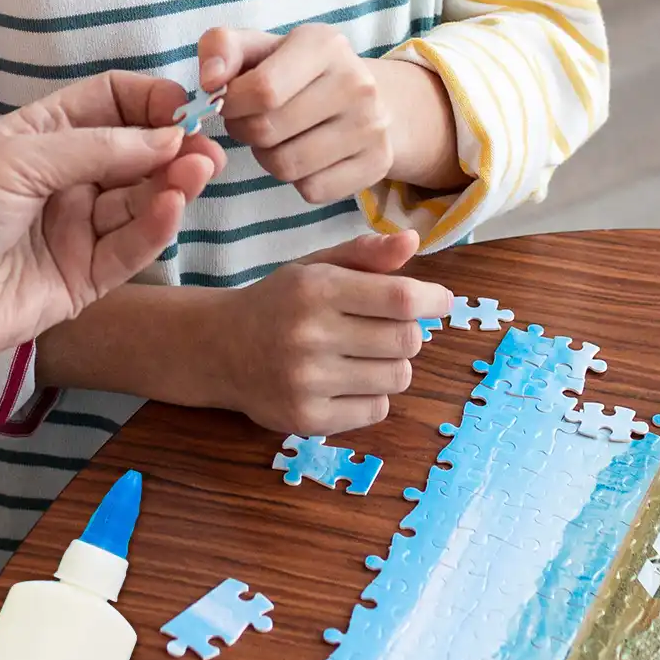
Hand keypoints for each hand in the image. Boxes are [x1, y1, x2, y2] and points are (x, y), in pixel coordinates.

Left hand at [0, 71, 225, 375]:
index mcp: (41, 137)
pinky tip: (171, 208)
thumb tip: (170, 136)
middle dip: (173, 149)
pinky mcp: (87, 279)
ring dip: (171, 186)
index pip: (110, 105)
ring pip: (140, 202)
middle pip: (135, 155)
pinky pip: (131, 248)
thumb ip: (99, 147)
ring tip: (197, 174)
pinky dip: (155, 228)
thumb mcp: (20, 159)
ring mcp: (77, 230)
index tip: (184, 108)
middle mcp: (64, 180)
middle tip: (209, 150)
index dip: (148, 103)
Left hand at [198, 25, 395, 203]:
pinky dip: (299, 180)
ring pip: (287, 166)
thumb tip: (210, 81)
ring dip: (268, 158)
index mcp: (325, 45)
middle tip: (251, 122)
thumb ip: (223, 48)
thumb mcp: (262, 46)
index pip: (262, 90)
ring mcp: (372, 127)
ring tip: (277, 139)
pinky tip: (305, 157)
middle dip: (245, 131)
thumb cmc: (300, 72)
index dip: (232, 105)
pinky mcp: (377, 164)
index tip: (230, 103)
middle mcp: (357, 84)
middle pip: (268, 131)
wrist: (373, 98)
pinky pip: (313, 190)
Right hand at [211, 231, 451, 433]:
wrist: (219, 349)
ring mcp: (307, 382)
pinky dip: (372, 396)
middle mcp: (309, 336)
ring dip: (392, 365)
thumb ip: (365, 254)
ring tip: (363, 356)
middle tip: (388, 328)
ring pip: (398, 377)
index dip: (433, 300)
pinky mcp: (308, 419)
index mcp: (315, 290)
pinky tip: (346, 382)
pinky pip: (377, 409)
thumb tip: (412, 240)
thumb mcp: (316, 268)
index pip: (400, 299)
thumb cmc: (280, 303)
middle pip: (407, 341)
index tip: (440, 301)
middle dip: (408, 333)